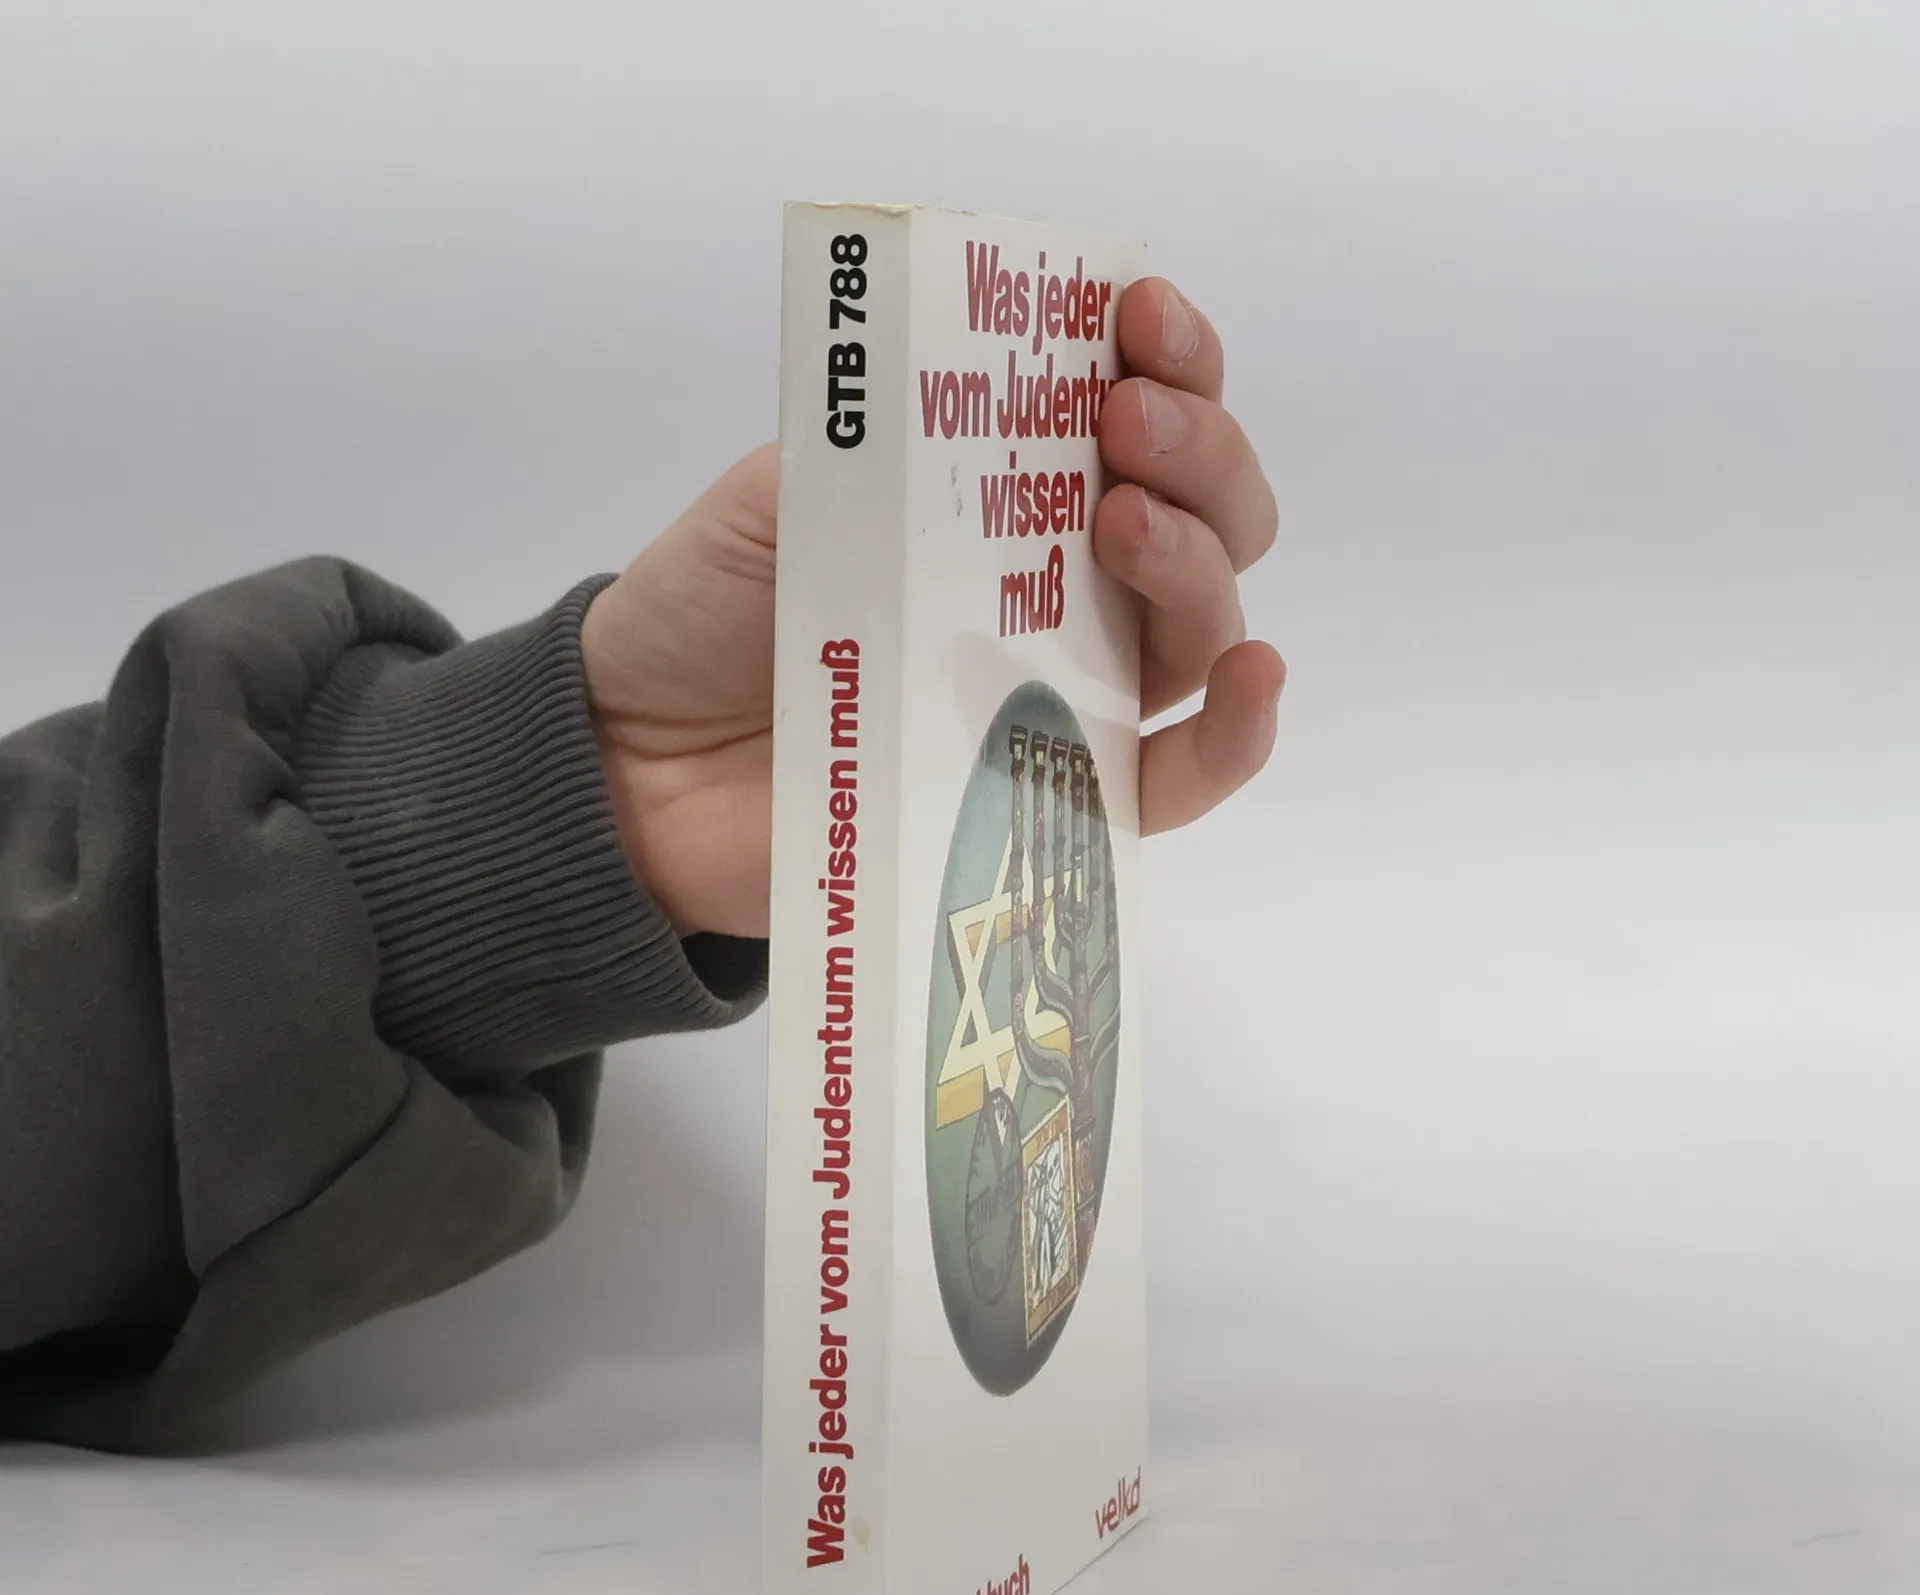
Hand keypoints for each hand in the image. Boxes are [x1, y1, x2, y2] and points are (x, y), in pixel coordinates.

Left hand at [581, 275, 1283, 938]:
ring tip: (1126, 522)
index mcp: (1011, 495)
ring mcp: (1069, 694)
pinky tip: (1254, 673)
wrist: (638, 763)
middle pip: (1210, 516)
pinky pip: (1179, 778)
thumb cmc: (707, 614)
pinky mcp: (1058, 802)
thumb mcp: (779, 489)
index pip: (1141, 413)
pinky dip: (1238, 731)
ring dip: (1201, 560)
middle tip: (1127, 420)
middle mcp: (1065, 589)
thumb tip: (993, 394)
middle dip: (1198, 449)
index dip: (1170, 355)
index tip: (1140, 315)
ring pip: (1205, 628)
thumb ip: (886, 441)